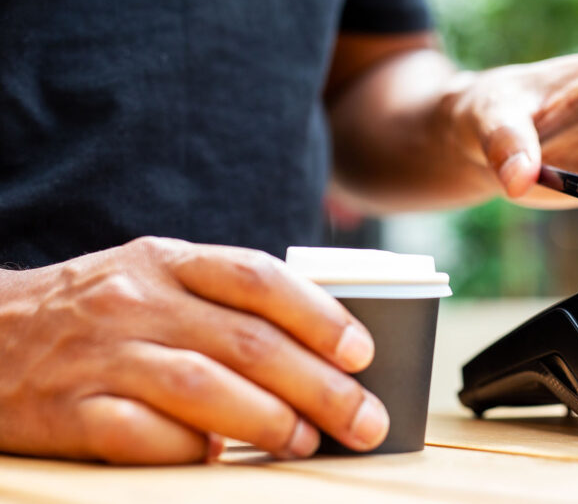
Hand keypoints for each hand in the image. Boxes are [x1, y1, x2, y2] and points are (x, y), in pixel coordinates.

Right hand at [0, 237, 388, 463]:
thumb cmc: (94, 311)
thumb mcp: (153, 280)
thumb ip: (220, 303)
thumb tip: (311, 352)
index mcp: (165, 262)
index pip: (258, 279)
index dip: (319, 316)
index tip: (362, 353)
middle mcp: (136, 301)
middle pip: (247, 343)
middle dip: (320, 386)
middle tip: (364, 420)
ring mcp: (101, 355)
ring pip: (205, 388)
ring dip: (269, 420)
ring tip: (308, 441)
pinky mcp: (70, 410)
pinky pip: (144, 436)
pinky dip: (192, 450)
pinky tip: (220, 459)